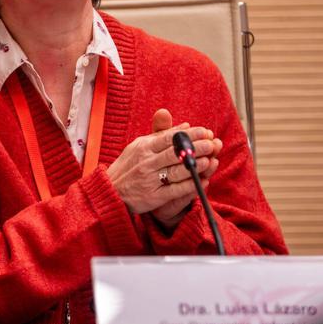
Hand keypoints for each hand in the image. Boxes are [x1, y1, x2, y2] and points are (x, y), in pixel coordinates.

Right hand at [106, 108, 220, 216]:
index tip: (205, 132)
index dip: (189, 135)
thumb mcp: (140, 146)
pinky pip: (175, 191)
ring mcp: (149, 180)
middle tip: (212, 144)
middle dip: (196, 148)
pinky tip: (202, 181)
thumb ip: (162, 135)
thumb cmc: (128, 167)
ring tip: (209, 161)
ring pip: (176, 172)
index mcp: (143, 147)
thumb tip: (185, 126)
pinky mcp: (153, 197)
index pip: (170, 138)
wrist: (110, 191)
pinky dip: (189, 186)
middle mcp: (146, 163)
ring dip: (194, 166)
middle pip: (175, 153)